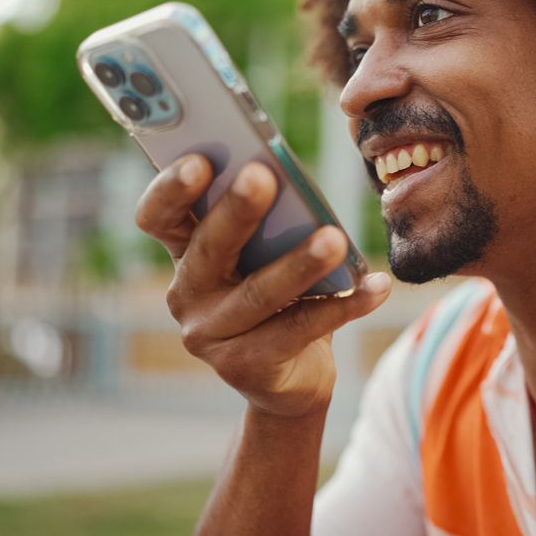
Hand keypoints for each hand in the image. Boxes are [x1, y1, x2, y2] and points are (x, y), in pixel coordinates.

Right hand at [135, 154, 391, 417]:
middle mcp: (187, 293)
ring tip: (334, 240)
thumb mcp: (269, 252)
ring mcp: (210, 335)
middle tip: (263, 176)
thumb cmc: (282, 294)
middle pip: (208, 248)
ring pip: (258, 294)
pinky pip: (300, 330)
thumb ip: (270, 220)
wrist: (290, 376)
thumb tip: (293, 180)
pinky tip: (376, 286)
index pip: (159, 216)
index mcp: (185, 251)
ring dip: (299, 264)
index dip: (170, 189)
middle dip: (236, 210)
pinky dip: (344, 306)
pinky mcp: (245, 367)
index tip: (199, 159)